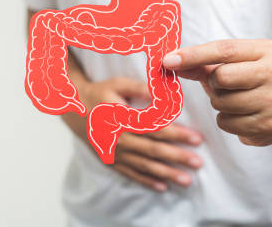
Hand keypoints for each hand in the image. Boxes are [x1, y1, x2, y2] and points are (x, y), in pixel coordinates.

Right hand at [73, 77, 202, 191]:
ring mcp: (114, 152)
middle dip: (177, 157)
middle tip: (198, 163)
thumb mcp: (118, 84)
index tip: (196, 138)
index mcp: (122, 117)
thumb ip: (140, 88)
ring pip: (143, 165)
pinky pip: (130, 173)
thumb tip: (163, 93)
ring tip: (186, 180)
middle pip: (152, 149)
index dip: (176, 133)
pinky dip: (146, 180)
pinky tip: (162, 186)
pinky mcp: (110, 160)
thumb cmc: (100, 94)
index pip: (154, 128)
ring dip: (166, 173)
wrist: (73, 110)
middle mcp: (118, 137)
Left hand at [163, 39, 271, 145]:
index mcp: (267, 50)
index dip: (193, 55)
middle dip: (213, 83)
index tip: (168, 60)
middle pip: (221, 77)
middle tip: (224, 85)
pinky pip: (226, 123)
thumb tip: (169, 62)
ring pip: (221, 102)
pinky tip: (242, 115)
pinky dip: (226, 120)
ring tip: (235, 99)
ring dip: (219, 103)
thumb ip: (200, 63)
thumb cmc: (248, 80)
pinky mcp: (269, 126)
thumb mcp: (231, 64)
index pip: (224, 50)